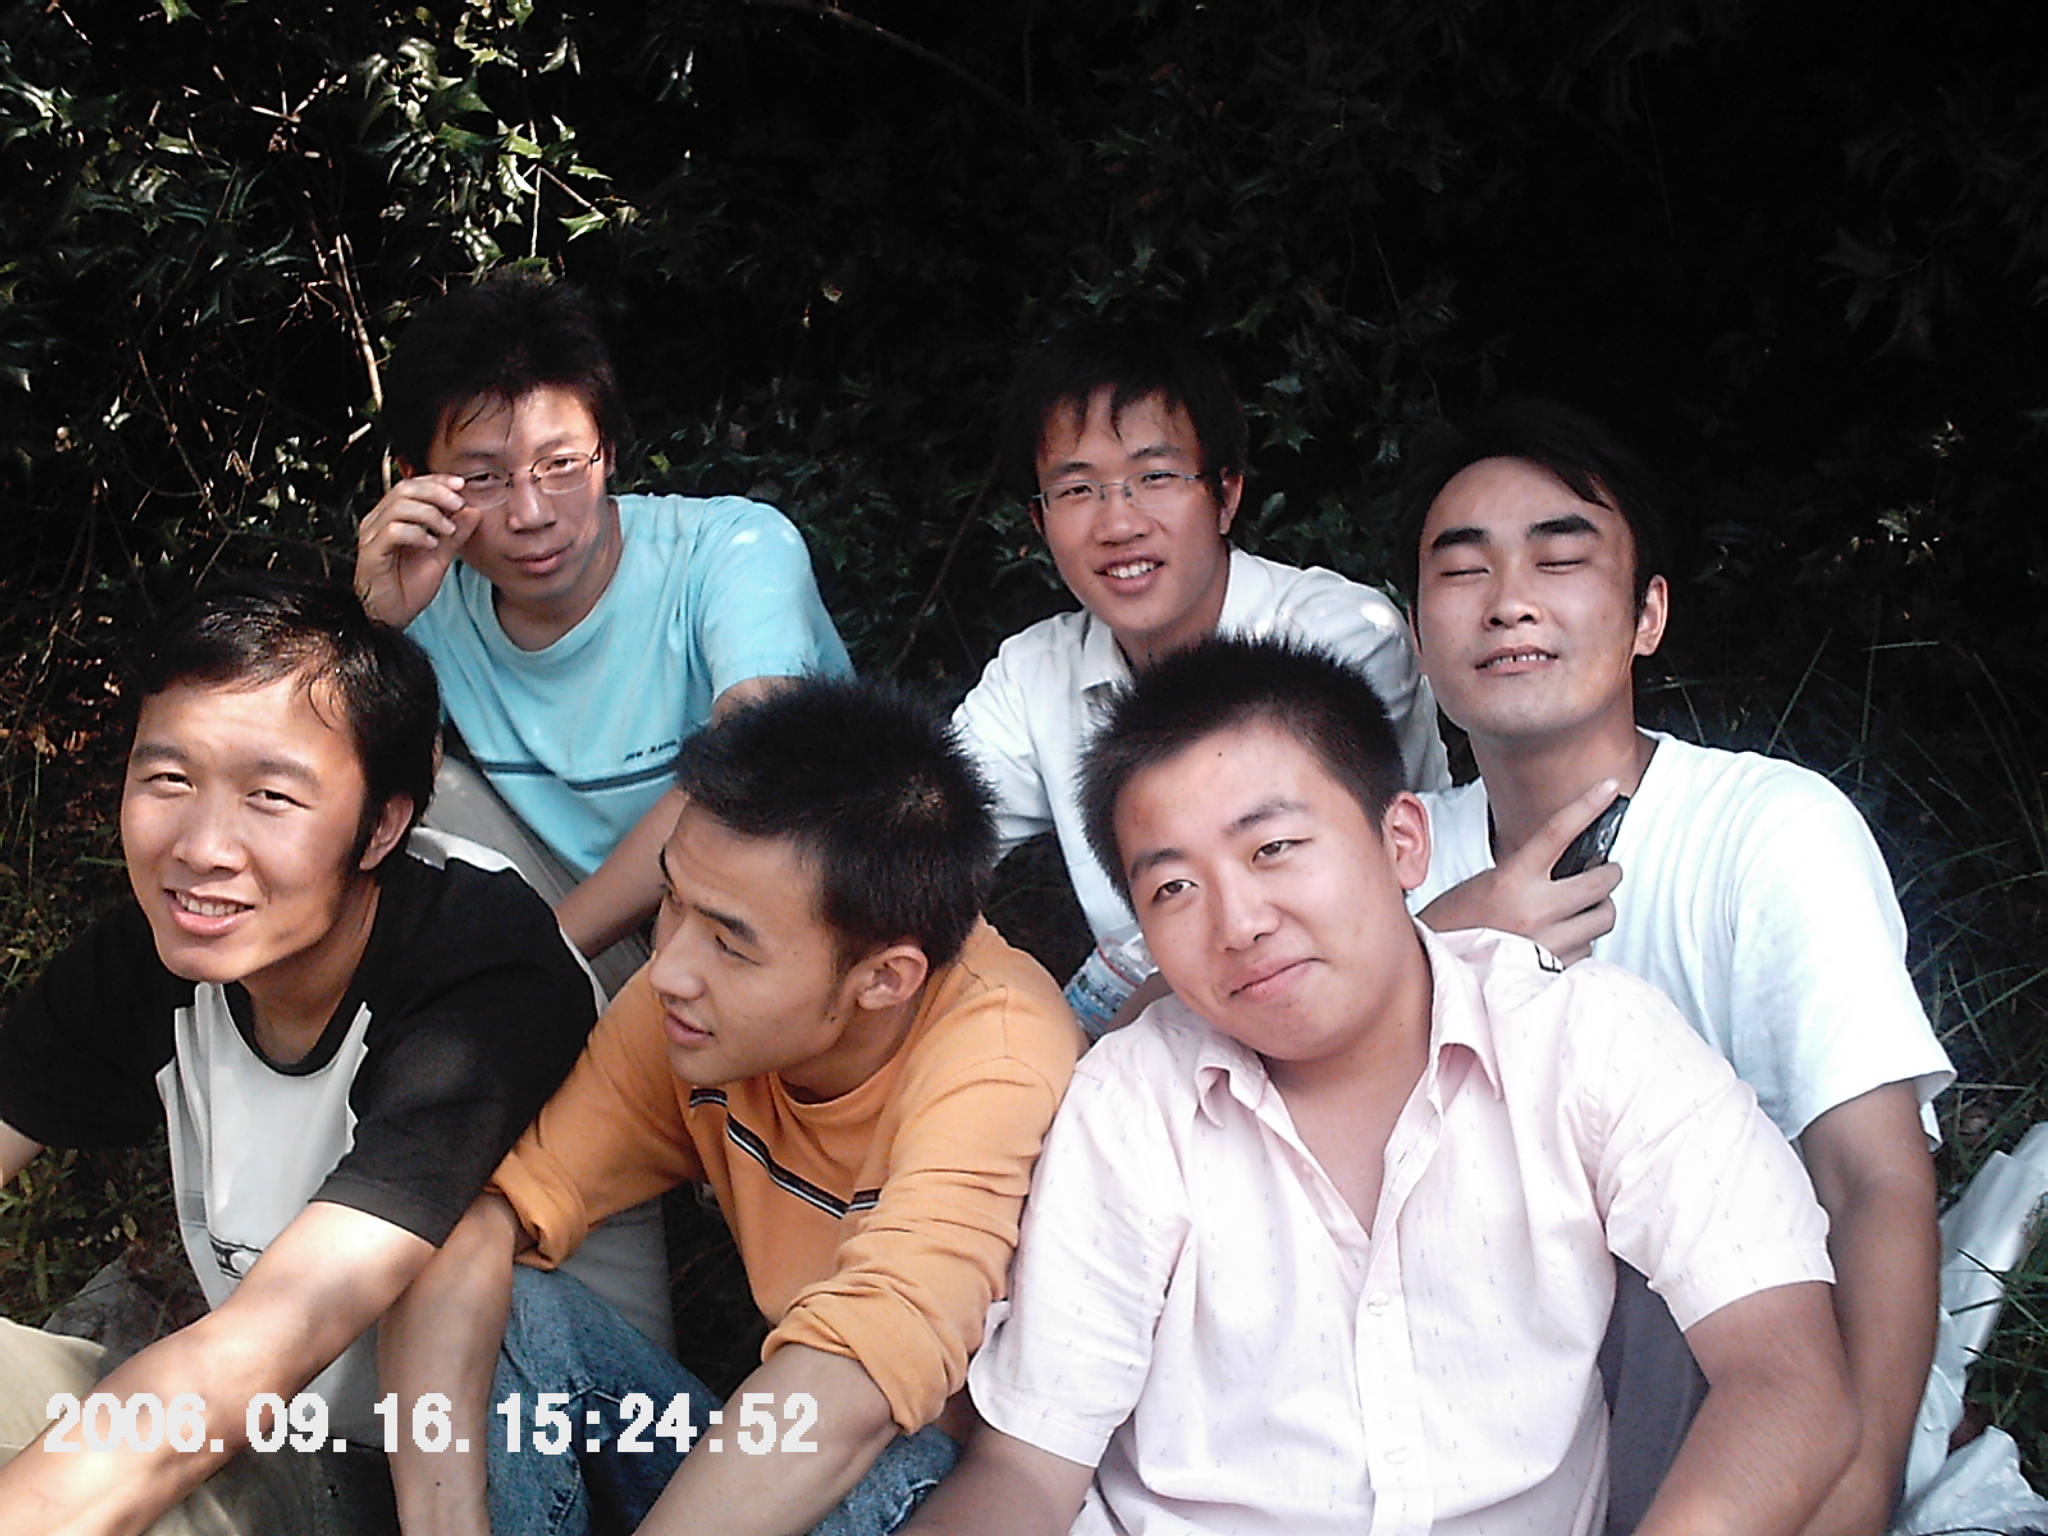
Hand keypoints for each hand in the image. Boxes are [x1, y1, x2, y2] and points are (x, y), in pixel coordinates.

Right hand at [355, 474, 479, 626]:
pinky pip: (392, 531)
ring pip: (399, 506)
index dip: (436, 481)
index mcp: (393, 517)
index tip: (461, 485)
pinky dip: (416, 533)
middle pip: (404, 489)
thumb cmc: (408, 588)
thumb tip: (473, 510)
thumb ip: (455, 534)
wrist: (392, 617)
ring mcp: (372, 536)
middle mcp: (379, 521)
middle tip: (458, 503)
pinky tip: (431, 544)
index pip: (412, 485)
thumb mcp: (440, 556)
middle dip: (436, 492)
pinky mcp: (371, 552)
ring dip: (430, 513)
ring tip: (448, 530)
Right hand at [1418, 779, 1624, 962]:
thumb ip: (1527, 873)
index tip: (1609, 789)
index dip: (1588, 806)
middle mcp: (1533, 910)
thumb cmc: (1453, 924)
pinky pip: (1588, 949)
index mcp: (1511, 880)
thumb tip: (1568, 867)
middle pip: (1601, 881)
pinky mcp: (1554, 968)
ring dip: (1598, 910)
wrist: (1437, 968)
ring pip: (1603, 917)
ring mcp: (1547, 941)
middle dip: (1608, 874)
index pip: (1557, 832)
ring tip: (1580, 909)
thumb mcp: (1485, 884)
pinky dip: (1582, 940)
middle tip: (1603, 872)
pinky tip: (1561, 937)